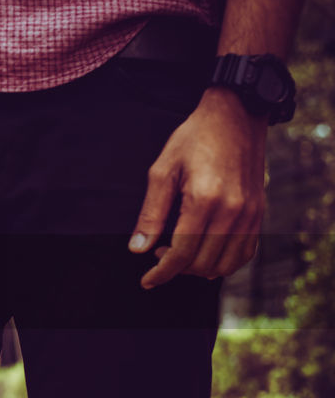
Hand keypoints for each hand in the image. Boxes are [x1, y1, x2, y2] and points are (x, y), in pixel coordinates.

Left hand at [129, 87, 266, 288]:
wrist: (236, 116)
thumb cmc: (193, 139)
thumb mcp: (162, 170)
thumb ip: (150, 214)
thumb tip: (137, 249)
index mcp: (205, 200)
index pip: (183, 253)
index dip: (162, 272)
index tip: (147, 281)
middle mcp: (233, 211)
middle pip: (203, 263)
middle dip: (176, 268)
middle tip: (158, 253)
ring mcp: (251, 213)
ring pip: (226, 264)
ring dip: (199, 268)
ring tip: (180, 252)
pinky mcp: (259, 212)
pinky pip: (245, 252)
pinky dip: (225, 262)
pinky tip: (205, 253)